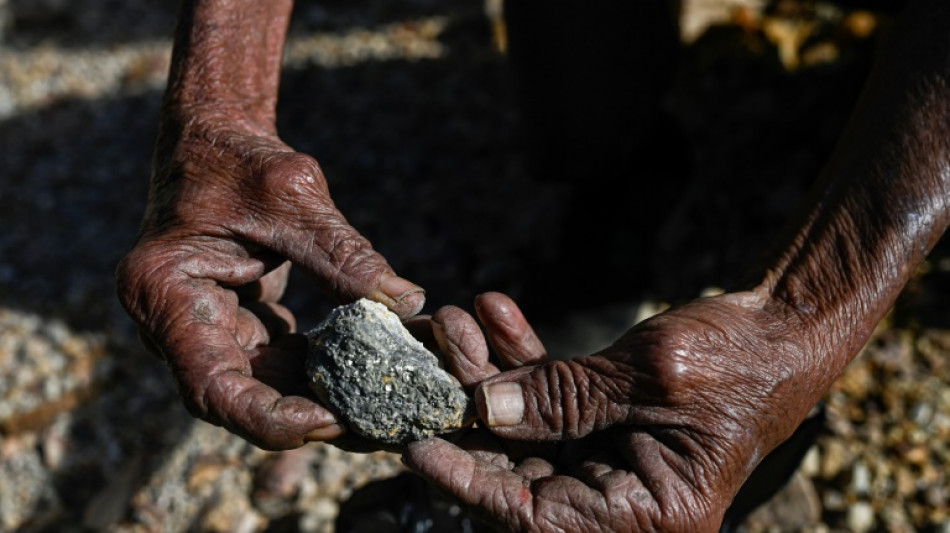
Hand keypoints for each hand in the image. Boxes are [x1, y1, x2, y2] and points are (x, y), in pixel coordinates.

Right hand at [116, 114, 423, 449]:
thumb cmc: (241, 158)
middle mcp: (171, 323)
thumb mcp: (294, 196)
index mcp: (163, 291)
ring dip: (315, 400)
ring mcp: (200, 327)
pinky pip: (274, 364)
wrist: (216, 138)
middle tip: (371, 425)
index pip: (209, 386)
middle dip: (302, 418)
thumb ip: (344, 253)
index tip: (330, 420)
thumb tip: (407, 303)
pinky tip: (367, 374)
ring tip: (379, 407)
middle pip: (236, 399)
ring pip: (258, 389)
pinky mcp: (232, 324)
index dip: (267, 417)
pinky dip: (317, 373)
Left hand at [406, 291, 823, 531]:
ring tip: (458, 319)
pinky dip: (525, 359)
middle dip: (474, 409)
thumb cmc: (739, 358)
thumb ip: (565, 396)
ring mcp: (612, 460)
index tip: (418, 450)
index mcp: (649, 514)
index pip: (538, 519)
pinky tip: (497, 311)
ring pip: (528, 427)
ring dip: (492, 372)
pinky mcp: (604, 423)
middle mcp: (625, 499)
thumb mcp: (652, 374)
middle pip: (523, 469)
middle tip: (432, 360)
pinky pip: (550, 399)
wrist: (782, 328)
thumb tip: (484, 409)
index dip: (473, 485)